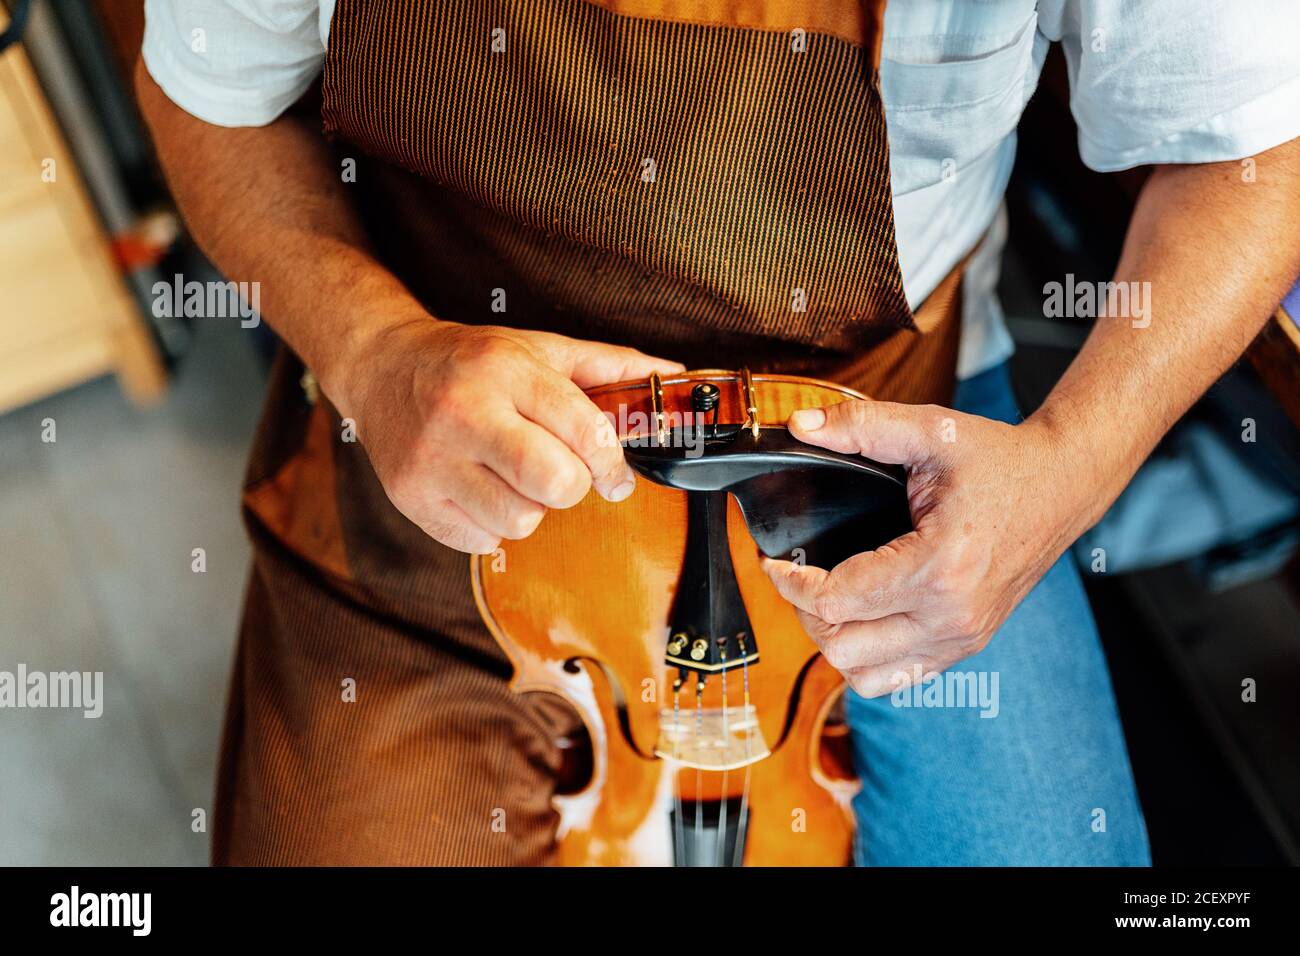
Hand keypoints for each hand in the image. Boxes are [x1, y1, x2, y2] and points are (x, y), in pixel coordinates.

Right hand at [328, 318, 683, 553]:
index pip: (584, 431)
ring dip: (530, 508)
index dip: (612, 463)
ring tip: (512, 477)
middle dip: (572, 486)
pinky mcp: (409, 498)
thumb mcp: (539, 348)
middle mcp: (464, 413)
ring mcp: (431, 459)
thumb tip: (670, 374)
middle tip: (561, 474)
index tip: (615, 475)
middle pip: (554, 483)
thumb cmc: (472, 361)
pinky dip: (491, 525)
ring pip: (519, 521)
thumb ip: (607, 364)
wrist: (381, 367)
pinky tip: (479, 489)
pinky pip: (480, 541)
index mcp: (505, 371)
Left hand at [761, 399, 1087, 697]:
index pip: (836, 601)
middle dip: (805, 611)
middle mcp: (951, 615)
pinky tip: (860, 619)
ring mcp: (961, 637)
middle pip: (842, 647)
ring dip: (833, 641)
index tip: (774, 562)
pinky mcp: (967, 644)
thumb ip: (861, 425)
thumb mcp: (930, 430)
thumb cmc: (1001, 461)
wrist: (1063, 485)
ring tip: (827, 600)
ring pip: (865, 676)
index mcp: (938, 567)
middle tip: (797, 576)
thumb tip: (801, 423)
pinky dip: (867, 658)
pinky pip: (898, 678)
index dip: (790, 583)